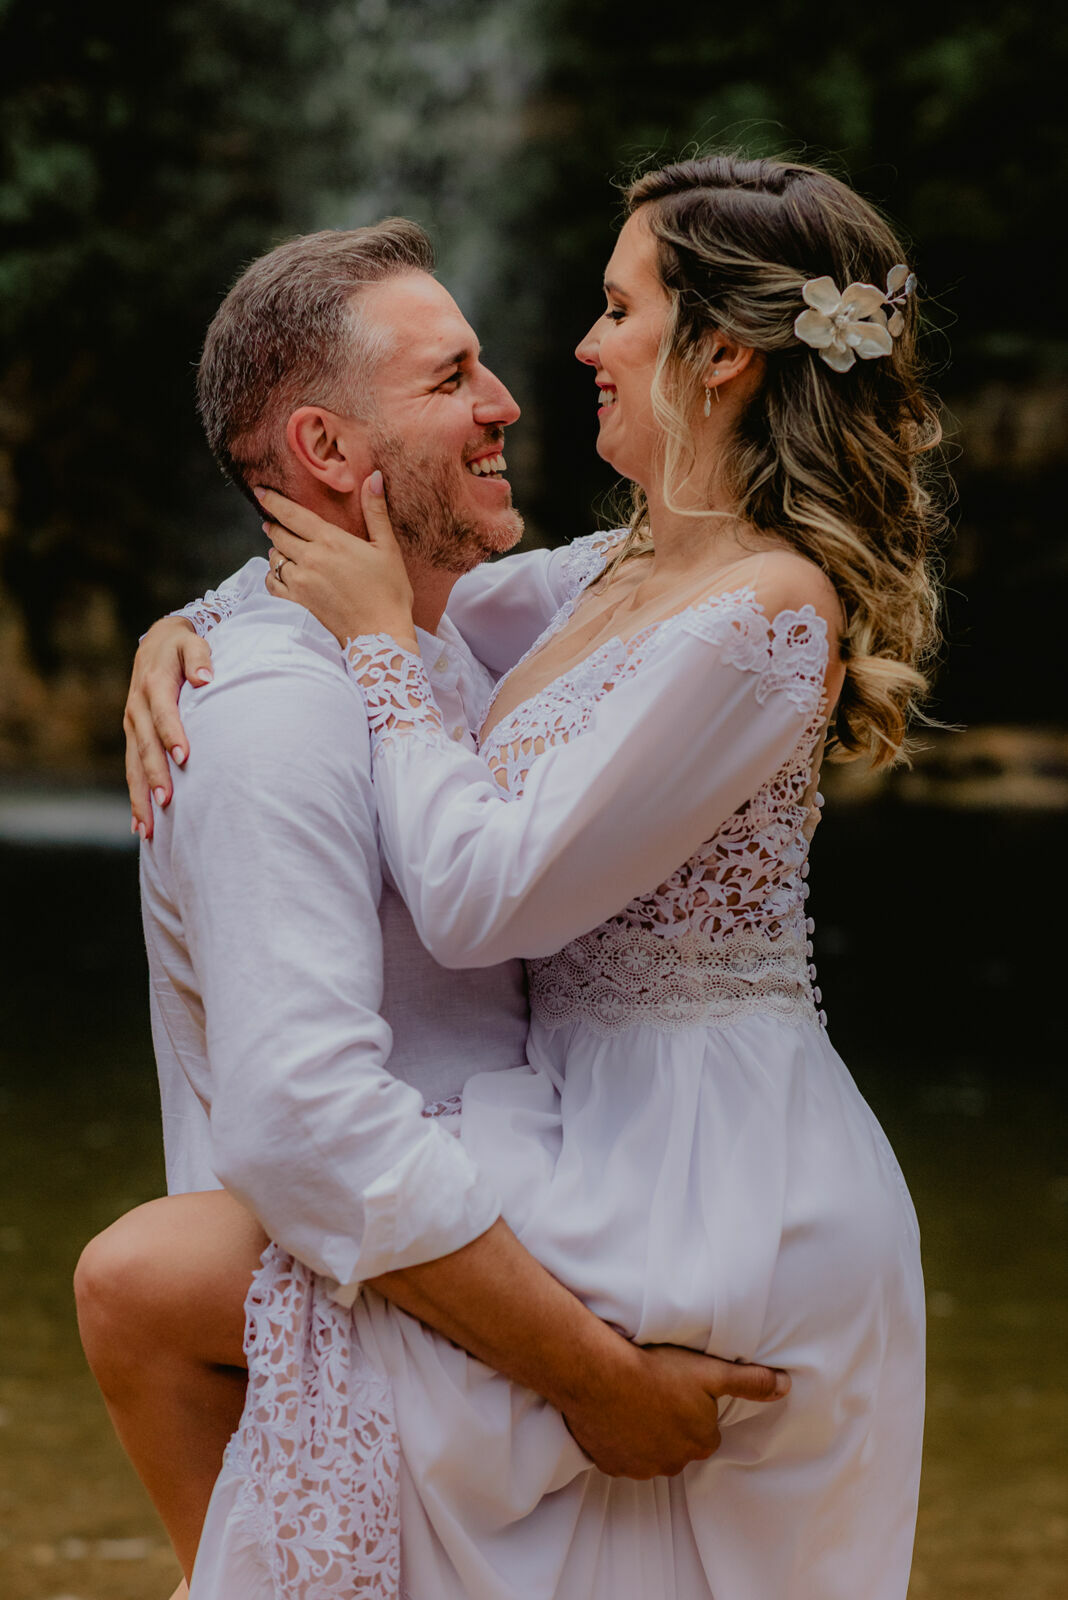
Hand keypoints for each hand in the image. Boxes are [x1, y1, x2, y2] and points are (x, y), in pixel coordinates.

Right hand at [124, 619, 213, 837]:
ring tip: (148, 828)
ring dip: (140, 796)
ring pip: (133, 765)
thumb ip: (200, 658)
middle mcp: (137, 707)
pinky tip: (140, 826)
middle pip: (145, 746)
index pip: (164, 713)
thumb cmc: (182, 646)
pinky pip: (131, 770)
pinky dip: (135, 797)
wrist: (157, 642)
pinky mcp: (133, 736)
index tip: (184, 757)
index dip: (172, 734)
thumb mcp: (192, 642)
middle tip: (168, 803)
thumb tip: (206, 677)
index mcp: (154, 684)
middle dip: (155, 775)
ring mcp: (132, 724)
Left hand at [259, 474, 416, 650]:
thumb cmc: (390, 592)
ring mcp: (300, 583)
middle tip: (272, 521)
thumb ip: (376, 511)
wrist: (381, 636)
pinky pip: (273, 584)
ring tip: (282, 548)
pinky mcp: (297, 604)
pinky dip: (273, 576)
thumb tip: (374, 477)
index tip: (260, 492)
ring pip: (275, 558)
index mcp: (331, 541)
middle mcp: (310, 559)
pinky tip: (281, 574)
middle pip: (278, 534)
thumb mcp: (388, 548)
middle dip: (274, 525)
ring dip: (276, 551)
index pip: (291, 514)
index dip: (272, 501)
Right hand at [562, 1344, 788, 1478]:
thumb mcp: (710, 1371)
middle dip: (669, 1423)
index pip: (705, 1430)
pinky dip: (618, 1440)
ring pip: (648, 1452)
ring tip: (632, 1399)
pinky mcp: (610, 1465)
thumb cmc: (656, 1368)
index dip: (692, 1408)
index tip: (677, 1386)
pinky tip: (613, 1414)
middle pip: (677, 1444)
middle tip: (655, 1391)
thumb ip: (751, 1381)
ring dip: (644, 1433)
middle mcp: (672, 1463)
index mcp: (700, 1442)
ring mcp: (638, 1467)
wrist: (598, 1374)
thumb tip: (786, 1385)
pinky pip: (619, 1456)